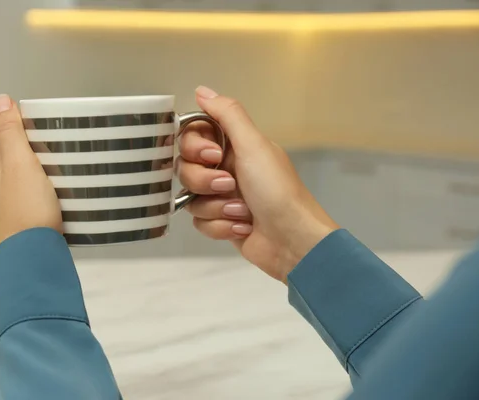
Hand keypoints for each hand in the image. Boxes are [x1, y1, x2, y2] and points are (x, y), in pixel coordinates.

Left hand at [0, 94, 62, 249]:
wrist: (31, 259)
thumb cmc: (25, 212)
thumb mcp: (19, 163)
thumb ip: (9, 132)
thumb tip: (0, 100)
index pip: (13, 138)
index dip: (34, 133)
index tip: (57, 133)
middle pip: (26, 161)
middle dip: (46, 157)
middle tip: (70, 156)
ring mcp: (13, 207)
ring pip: (36, 182)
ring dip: (52, 179)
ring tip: (73, 179)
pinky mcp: (28, 224)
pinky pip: (43, 202)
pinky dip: (55, 198)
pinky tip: (67, 202)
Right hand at [179, 86, 338, 282]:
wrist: (293, 240)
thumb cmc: (277, 190)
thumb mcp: (254, 146)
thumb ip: (227, 115)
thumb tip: (202, 90)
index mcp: (234, 146)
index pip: (192, 136)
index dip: (195, 146)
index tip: (212, 154)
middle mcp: (225, 168)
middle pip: (185, 168)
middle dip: (205, 181)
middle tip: (230, 185)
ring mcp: (221, 196)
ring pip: (191, 197)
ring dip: (217, 207)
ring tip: (243, 213)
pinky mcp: (220, 222)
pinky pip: (199, 220)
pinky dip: (220, 226)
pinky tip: (242, 227)